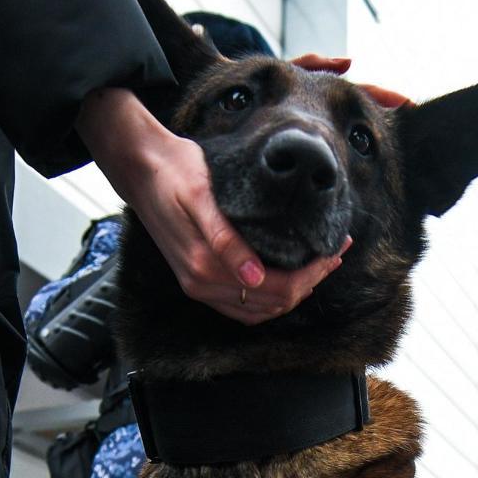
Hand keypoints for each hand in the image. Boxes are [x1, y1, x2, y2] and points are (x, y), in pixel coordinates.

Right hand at [77, 87, 343, 325]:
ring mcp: (198, 286)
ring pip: (260, 309)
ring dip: (295, 291)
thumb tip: (254, 278)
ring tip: (320, 264)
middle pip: (273, 303)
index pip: (276, 288)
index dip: (312, 274)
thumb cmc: (175, 172)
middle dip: (310, 281)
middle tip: (336, 252)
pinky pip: (242, 306)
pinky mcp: (196, 280)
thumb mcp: (201, 196)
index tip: (334, 249)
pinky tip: (288, 278)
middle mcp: (201, 284)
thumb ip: (226, 241)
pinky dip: (271, 298)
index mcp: (204, 266)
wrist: (141, 168)